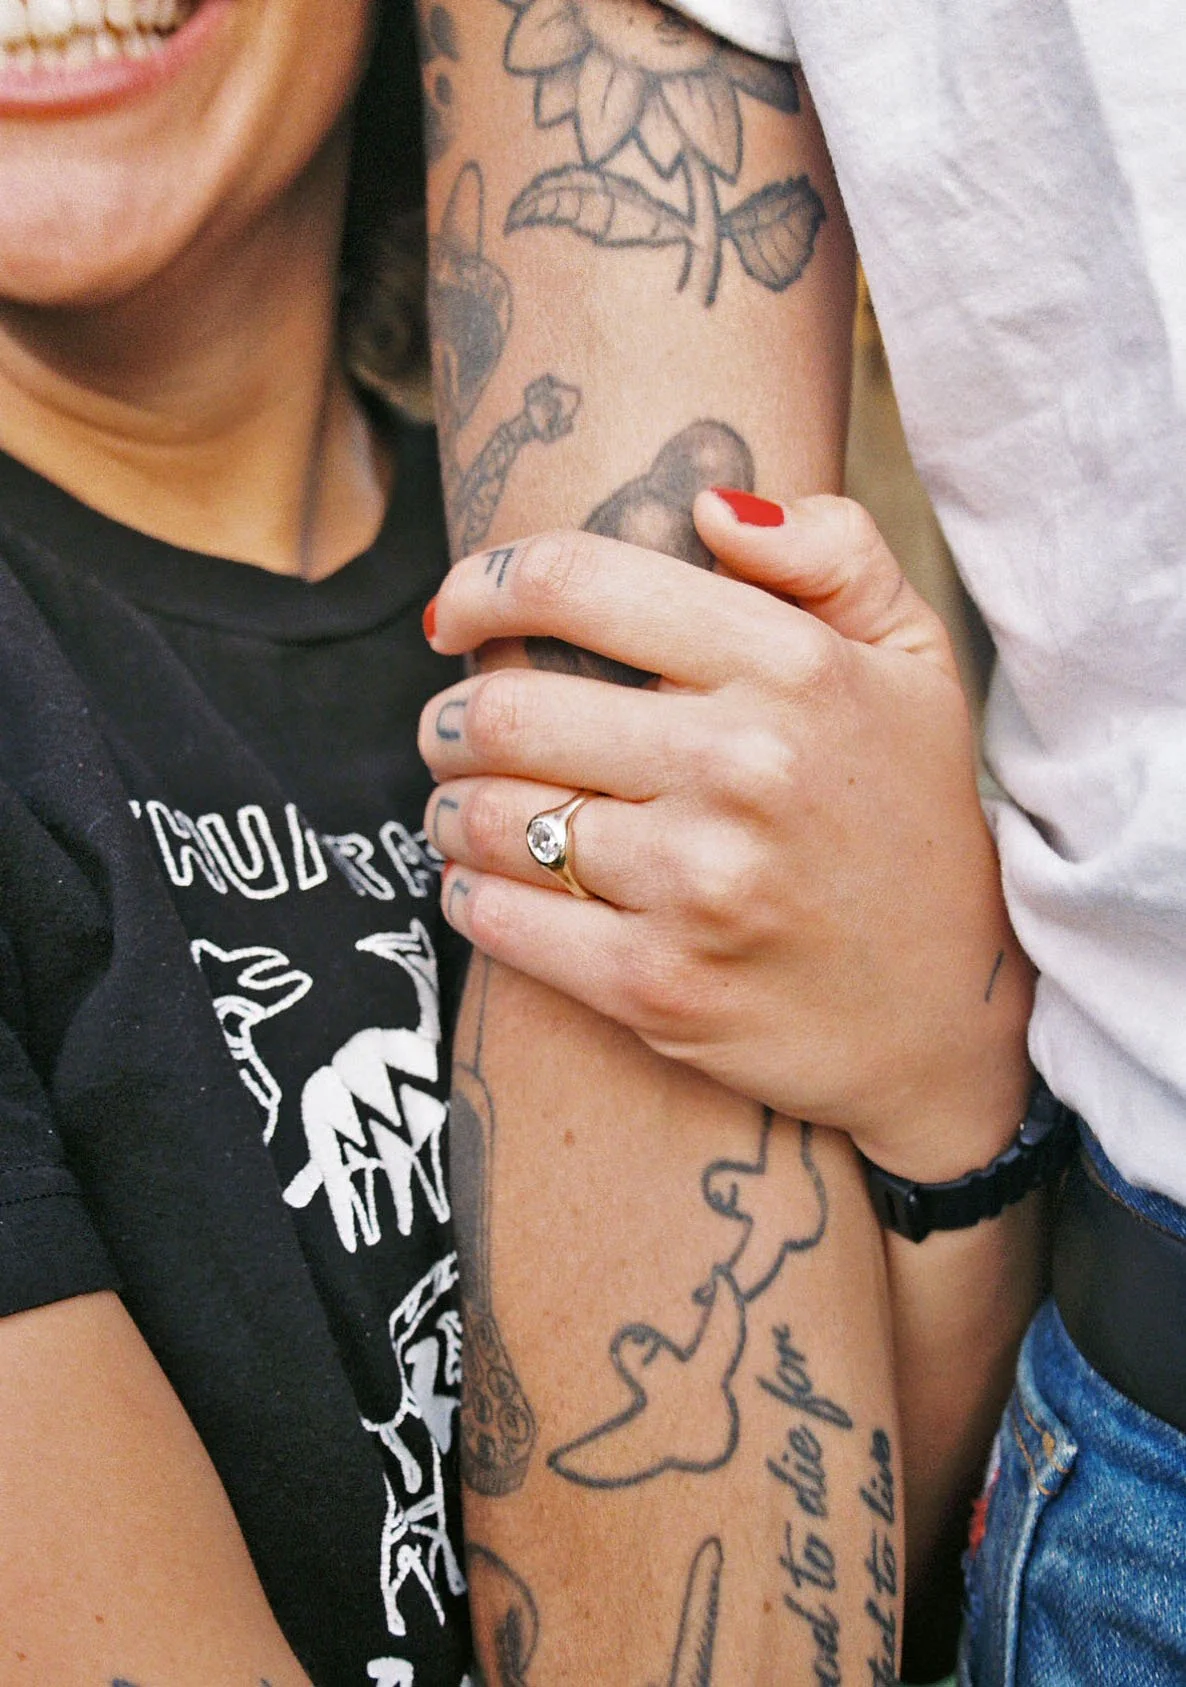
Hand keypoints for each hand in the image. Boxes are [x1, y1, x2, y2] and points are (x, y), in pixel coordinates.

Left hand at [420, 492, 1032, 1178]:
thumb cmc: (910, 819)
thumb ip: (833, 553)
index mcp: (791, 668)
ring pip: (487, 817)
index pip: (577, 584)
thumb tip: (709, 505)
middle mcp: (741, 768)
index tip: (455, 614)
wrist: (945, 1014)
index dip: (483, 586)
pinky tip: (476, 880)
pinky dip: (466, 894)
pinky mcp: (658, 986)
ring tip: (459, 803)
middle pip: (504, 708)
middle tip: (450, 726)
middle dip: (449, 714)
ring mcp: (697, 884)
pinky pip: (502, 920)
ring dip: (448, 805)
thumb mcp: (913, 661)